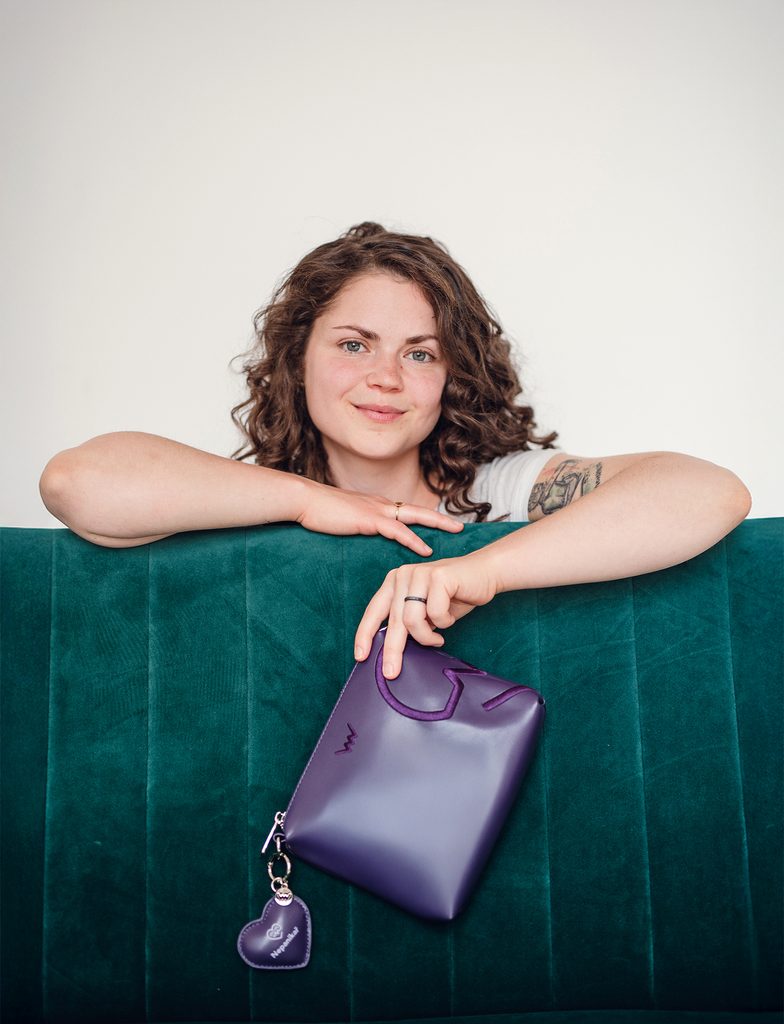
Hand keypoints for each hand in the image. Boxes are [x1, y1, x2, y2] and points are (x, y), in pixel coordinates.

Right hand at [296, 480, 462, 556]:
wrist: (303, 500)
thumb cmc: (318, 512)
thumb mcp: (344, 520)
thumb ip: (357, 526)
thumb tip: (363, 536)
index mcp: (376, 505)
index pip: (406, 511)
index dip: (425, 518)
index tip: (441, 525)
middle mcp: (380, 504)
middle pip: (418, 510)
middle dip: (441, 518)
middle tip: (461, 526)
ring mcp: (376, 510)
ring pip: (415, 516)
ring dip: (437, 523)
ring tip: (456, 531)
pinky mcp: (368, 520)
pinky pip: (398, 531)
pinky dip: (414, 540)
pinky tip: (427, 549)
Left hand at [353, 551, 499, 677]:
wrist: (485, 573)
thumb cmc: (455, 595)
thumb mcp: (426, 609)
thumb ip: (409, 621)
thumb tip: (391, 650)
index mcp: (395, 581)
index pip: (374, 611)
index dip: (365, 634)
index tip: (361, 656)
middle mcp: (403, 575)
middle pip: (393, 621)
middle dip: (392, 650)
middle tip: (391, 673)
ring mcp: (419, 573)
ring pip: (412, 620)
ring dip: (427, 636)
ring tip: (438, 638)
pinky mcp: (438, 576)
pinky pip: (435, 614)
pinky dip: (445, 622)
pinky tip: (451, 616)